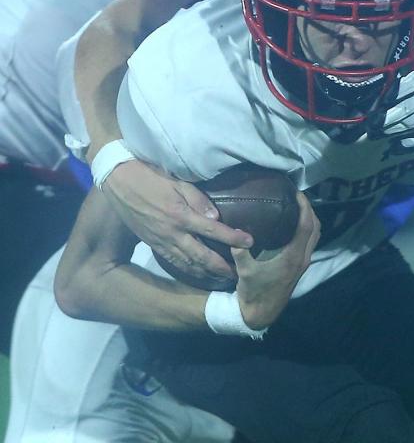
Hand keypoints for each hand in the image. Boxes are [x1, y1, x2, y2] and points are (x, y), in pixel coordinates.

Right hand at [102, 159, 253, 284]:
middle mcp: (172, 233)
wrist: (120, 182)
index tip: (250, 243)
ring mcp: (161, 241)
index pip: (213, 231)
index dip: (233, 238)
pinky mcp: (153, 244)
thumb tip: (216, 217)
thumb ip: (199, 200)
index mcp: (181, 216)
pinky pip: (173, 262)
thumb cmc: (152, 177)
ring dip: (207, 274)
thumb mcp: (179, 183)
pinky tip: (199, 274)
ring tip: (223, 280)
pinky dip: (188, 271)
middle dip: (222, 267)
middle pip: (202, 256)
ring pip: (187, 264)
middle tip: (239, 275)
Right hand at [234, 192, 319, 329]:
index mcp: (293, 256)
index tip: (298, 193)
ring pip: (315, 235)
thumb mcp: (244, 271)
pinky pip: (310, 242)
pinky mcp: (300, 266)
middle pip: (315, 227)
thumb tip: (235, 231)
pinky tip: (293, 224)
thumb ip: (240, 251)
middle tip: (297, 196)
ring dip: (310, 219)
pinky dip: (307, 229)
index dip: (304, 207)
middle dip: (310, 209)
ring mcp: (303, 262)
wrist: (261, 314)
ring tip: (297, 206)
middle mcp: (303, 258)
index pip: (306, 225)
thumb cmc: (254, 293)